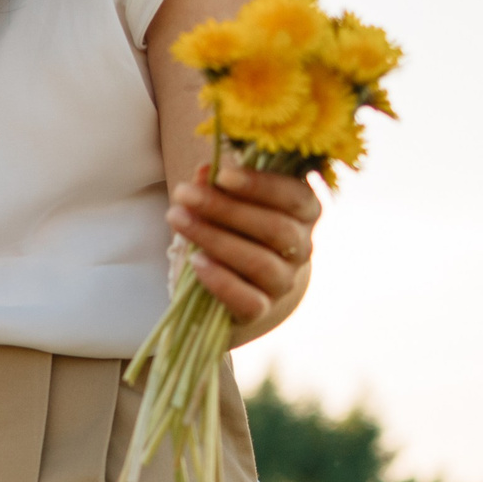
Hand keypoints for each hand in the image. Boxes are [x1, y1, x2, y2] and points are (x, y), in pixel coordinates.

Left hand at [167, 163, 321, 347]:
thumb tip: (204, 171)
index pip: (295, 196)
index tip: (222, 175)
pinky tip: (196, 261)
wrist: (237, 287)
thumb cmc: (234, 231)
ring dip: (215, 238)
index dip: (261, 185)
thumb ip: (218, 187)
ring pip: (260, 262)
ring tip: (179, 221)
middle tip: (184, 195)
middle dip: (225, 208)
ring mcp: (284, 282)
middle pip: (275, 227)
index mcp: (303, 213)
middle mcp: (302, 247)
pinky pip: (247, 299)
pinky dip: (220, 280)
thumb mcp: (226, 204)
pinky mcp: (262, 310)